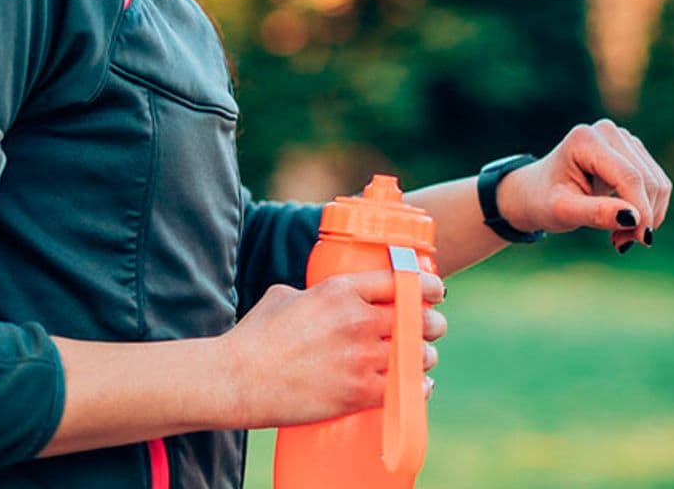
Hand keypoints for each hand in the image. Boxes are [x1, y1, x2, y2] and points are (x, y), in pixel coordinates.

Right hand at [219, 268, 446, 429]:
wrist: (239, 380)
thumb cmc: (255, 337)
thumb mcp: (284, 295)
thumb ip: (316, 294)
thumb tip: (327, 300)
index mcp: (340, 291)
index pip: (401, 280)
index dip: (426, 286)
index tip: (434, 291)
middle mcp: (358, 321)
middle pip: (418, 319)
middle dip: (430, 323)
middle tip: (431, 327)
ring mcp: (361, 358)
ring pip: (418, 355)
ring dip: (423, 356)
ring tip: (420, 358)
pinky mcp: (360, 393)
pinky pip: (407, 389)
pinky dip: (417, 388)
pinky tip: (418, 386)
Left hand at [498, 118, 672, 252]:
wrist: (537, 191)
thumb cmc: (544, 200)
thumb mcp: (562, 211)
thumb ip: (596, 213)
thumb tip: (634, 218)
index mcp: (586, 140)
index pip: (629, 176)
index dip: (641, 209)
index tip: (641, 240)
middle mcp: (608, 132)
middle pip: (647, 180)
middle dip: (642, 218)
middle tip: (620, 244)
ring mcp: (623, 139)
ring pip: (658, 184)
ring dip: (647, 217)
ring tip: (619, 236)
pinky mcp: (634, 152)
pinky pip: (658, 184)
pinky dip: (648, 209)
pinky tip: (625, 222)